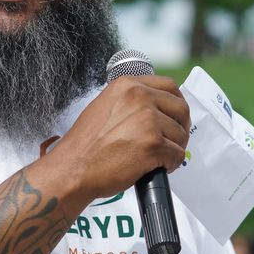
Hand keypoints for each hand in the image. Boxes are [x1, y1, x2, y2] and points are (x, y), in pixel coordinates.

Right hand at [47, 75, 189, 202]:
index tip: (173, 118)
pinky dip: (170, 165)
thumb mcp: (105, 106)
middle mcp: (140, 97)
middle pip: (181, 108)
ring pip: (180, 134)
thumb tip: (156, 109)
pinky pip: (177, 154)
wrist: (73, 169)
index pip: (169, 86)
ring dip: (173, 149)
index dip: (175, 105)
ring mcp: (148, 120)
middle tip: (172, 142)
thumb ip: (130, 102)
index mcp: (128, 85)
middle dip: (181, 127)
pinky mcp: (153, 144)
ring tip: (157, 159)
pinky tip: (156, 168)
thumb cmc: (85, 145)